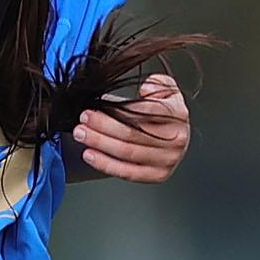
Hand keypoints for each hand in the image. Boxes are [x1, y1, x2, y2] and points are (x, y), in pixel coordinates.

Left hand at [71, 74, 188, 183]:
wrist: (174, 137)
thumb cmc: (163, 114)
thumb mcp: (165, 91)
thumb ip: (157, 84)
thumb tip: (146, 90)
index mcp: (177, 114)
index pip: (143, 112)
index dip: (115, 111)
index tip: (93, 108)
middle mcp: (176, 139)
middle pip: (132, 133)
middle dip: (102, 127)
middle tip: (82, 121)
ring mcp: (168, 159)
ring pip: (127, 152)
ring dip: (100, 144)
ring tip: (82, 135)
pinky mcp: (158, 175)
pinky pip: (128, 172)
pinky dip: (106, 164)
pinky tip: (90, 156)